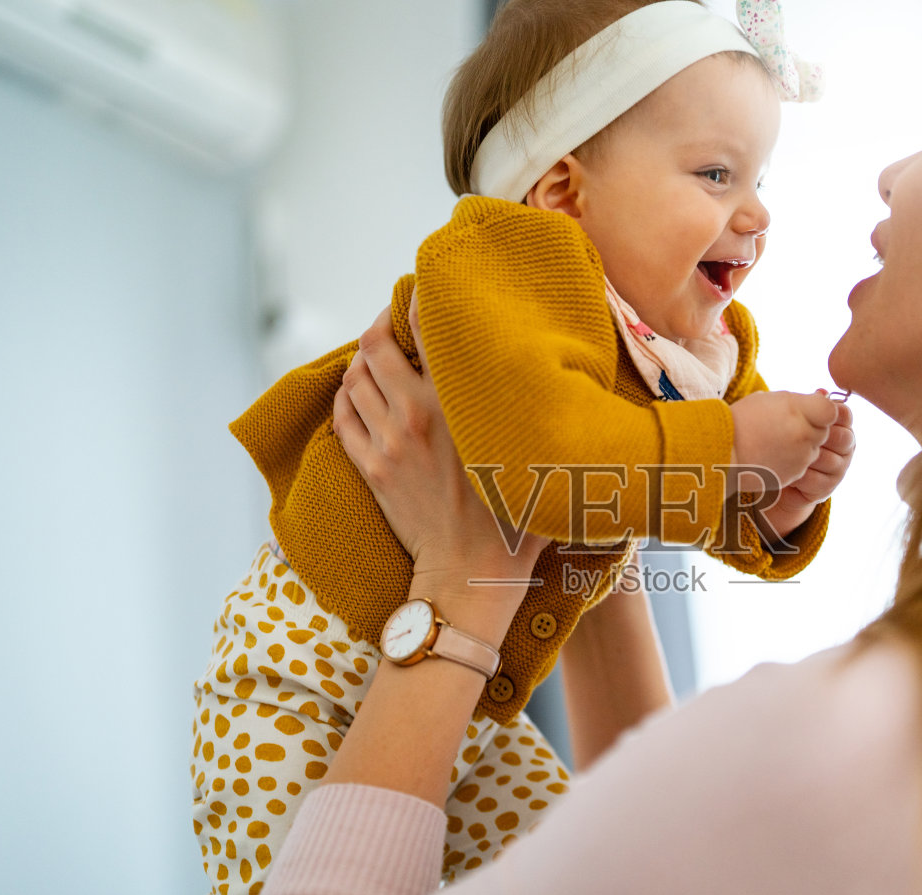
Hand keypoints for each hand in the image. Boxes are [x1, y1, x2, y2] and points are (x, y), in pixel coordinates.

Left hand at [333, 306, 549, 597]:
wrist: (472, 574)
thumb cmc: (518, 518)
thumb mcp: (536, 455)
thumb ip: (540, 413)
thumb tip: (578, 387)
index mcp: (458, 404)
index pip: (426, 327)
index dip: (420, 300)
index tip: (426, 293)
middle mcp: (416, 415)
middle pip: (375, 344)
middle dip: (381, 325)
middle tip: (394, 322)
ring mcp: (388, 442)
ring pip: (354, 378)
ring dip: (361, 361)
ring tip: (377, 356)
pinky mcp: (371, 470)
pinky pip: (343, 417)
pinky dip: (346, 397)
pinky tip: (359, 393)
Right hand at [727, 389, 838, 494]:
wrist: (722, 453)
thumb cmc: (741, 421)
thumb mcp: (768, 399)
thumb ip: (799, 401)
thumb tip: (823, 400)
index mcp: (797, 411)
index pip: (831, 410)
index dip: (821, 410)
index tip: (808, 410)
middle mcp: (803, 435)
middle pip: (824, 430)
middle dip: (811, 428)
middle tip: (786, 426)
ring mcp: (800, 457)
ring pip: (814, 449)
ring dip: (802, 445)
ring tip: (775, 441)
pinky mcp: (795, 474)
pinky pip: (803, 465)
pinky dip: (793, 460)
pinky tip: (772, 454)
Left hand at [757, 393, 854, 539]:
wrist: (772, 474)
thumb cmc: (781, 440)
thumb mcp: (792, 418)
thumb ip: (806, 406)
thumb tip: (821, 392)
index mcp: (839, 423)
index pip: (844, 414)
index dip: (830, 413)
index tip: (810, 415)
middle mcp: (845, 446)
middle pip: (844, 438)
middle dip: (820, 437)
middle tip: (797, 436)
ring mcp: (839, 468)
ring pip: (830, 460)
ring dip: (807, 457)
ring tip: (786, 454)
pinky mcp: (828, 488)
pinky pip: (818, 480)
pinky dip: (800, 475)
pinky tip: (787, 470)